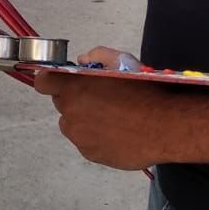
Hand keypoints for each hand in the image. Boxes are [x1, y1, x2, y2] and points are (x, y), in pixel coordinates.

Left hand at [32, 48, 166, 169]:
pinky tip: (117, 132)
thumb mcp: (122, 61)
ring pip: (73, 125)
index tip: (62, 80)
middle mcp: (71, 113)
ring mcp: (80, 137)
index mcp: (74, 87)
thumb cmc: (144, 90)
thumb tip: (80, 61)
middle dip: (75, 99)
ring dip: (84, 120)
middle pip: (62, 104)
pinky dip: (96, 137)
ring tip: (112, 117)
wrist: (165, 126)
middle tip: (101, 98)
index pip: (43, 82)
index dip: (50, 80)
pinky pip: (86, 142)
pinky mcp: (91, 154)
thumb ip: (96, 55)